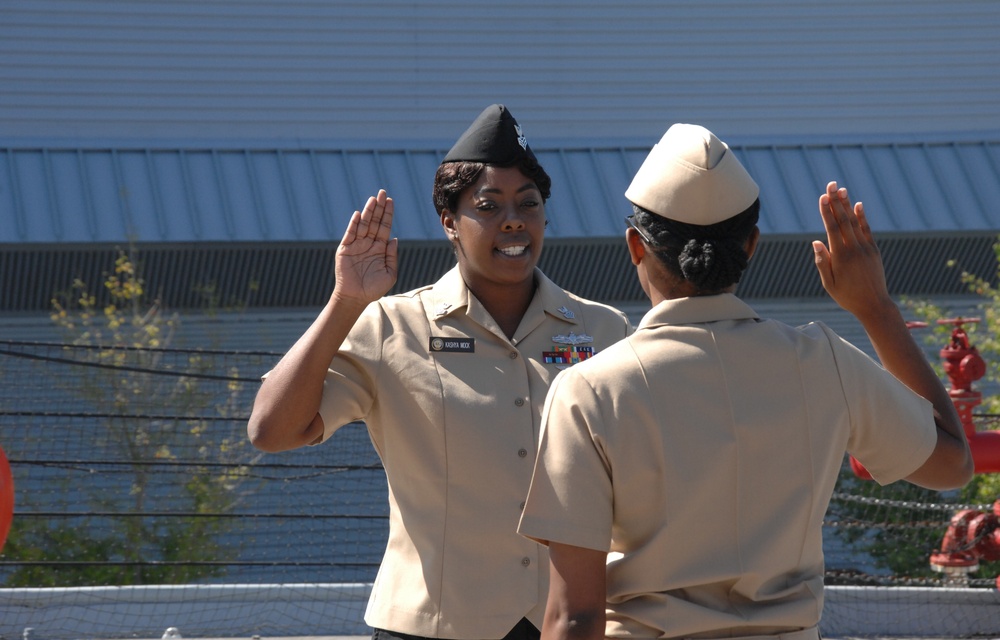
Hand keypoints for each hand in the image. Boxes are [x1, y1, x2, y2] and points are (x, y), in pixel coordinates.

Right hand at [333, 189, 397, 304]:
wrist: (355, 298)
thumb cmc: (374, 289)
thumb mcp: (390, 274)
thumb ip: (392, 256)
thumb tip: (394, 238)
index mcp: (380, 249)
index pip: (385, 227)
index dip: (387, 214)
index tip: (390, 201)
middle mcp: (368, 244)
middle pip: (375, 222)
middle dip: (379, 208)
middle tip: (382, 193)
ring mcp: (357, 245)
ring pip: (363, 224)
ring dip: (368, 211)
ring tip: (373, 199)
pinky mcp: (345, 249)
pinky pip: (350, 234)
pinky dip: (354, 224)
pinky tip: (359, 214)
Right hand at [812, 181, 890, 317]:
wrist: (874, 304)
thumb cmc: (847, 296)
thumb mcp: (829, 284)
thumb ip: (822, 262)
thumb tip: (816, 242)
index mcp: (840, 257)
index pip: (832, 229)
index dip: (827, 212)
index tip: (823, 197)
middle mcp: (854, 249)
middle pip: (844, 221)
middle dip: (836, 202)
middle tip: (831, 185)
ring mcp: (866, 248)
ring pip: (855, 222)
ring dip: (847, 205)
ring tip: (842, 190)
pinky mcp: (874, 250)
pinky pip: (867, 230)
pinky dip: (862, 217)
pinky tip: (858, 205)